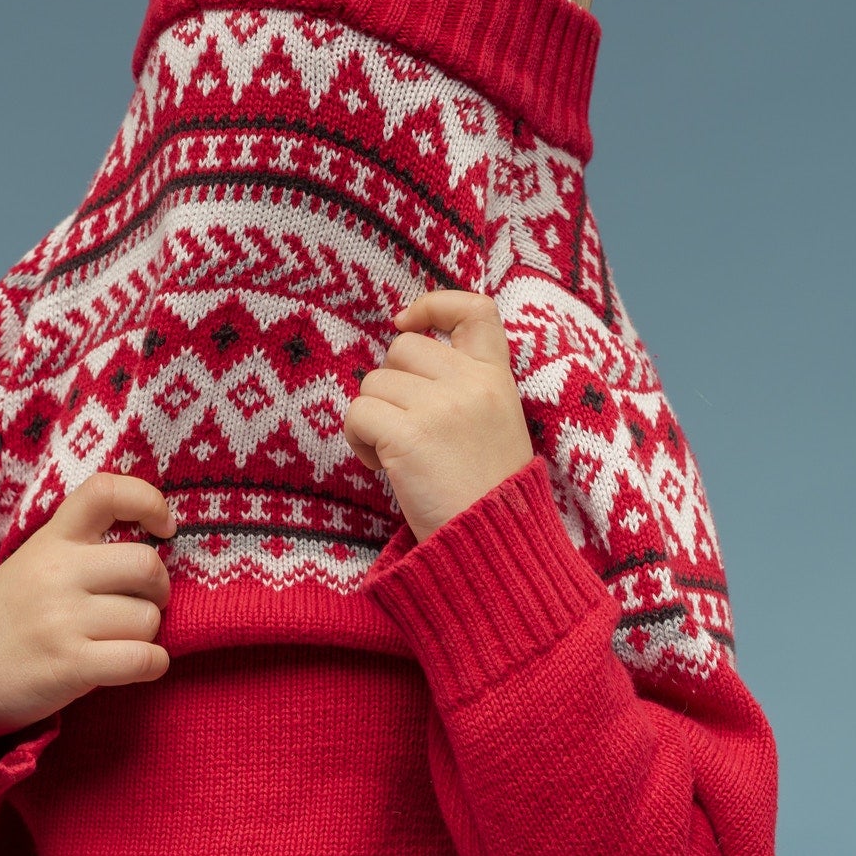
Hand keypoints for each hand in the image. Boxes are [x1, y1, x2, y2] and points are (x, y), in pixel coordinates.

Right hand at [0, 471, 176, 740]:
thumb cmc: (11, 614)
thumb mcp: (36, 560)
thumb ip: (82, 546)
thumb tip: (154, 543)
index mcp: (51, 539)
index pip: (105, 492)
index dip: (147, 500)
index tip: (164, 527)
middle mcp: (58, 573)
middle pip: (147, 564)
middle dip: (159, 589)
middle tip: (143, 603)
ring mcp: (63, 620)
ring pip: (148, 618)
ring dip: (147, 634)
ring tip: (120, 640)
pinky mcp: (71, 666)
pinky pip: (143, 659)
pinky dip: (153, 664)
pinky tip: (138, 665)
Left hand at [343, 290, 534, 543]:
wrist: (496, 552)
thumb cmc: (487, 495)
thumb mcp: (497, 425)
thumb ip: (464, 386)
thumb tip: (404, 347)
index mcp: (498, 379)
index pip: (475, 309)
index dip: (433, 304)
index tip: (407, 322)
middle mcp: (472, 384)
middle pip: (401, 349)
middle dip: (391, 386)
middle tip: (407, 429)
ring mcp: (441, 407)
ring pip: (373, 383)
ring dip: (374, 418)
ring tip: (399, 457)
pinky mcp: (409, 435)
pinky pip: (357, 414)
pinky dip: (358, 440)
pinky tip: (384, 468)